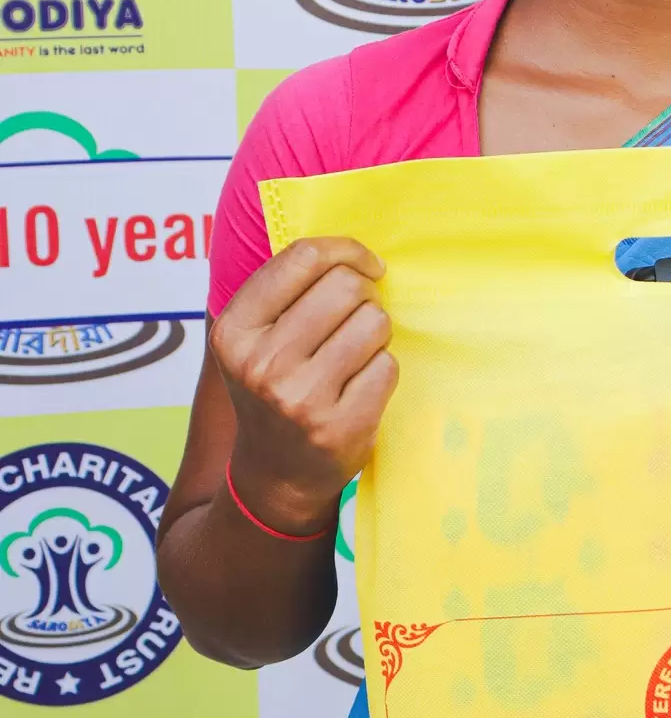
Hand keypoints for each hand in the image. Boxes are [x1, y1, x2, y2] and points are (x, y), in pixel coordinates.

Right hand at [208, 236, 396, 534]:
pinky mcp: (339, 426)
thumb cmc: (273, 388)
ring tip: (353, 357)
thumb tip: (344, 244)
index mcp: (235, 330)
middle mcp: (261, 363)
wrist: (275, 473)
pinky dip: (382, 371)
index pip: (303, 257)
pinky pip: (387, 365)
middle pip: (346, 286)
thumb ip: (283, 288)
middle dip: (363, 296)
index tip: (366, 265)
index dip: (347, 250)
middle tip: (355, 319)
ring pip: (374, 322)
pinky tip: (359, 388)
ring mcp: (300, 398)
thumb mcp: (253, 338)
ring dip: (374, 334)